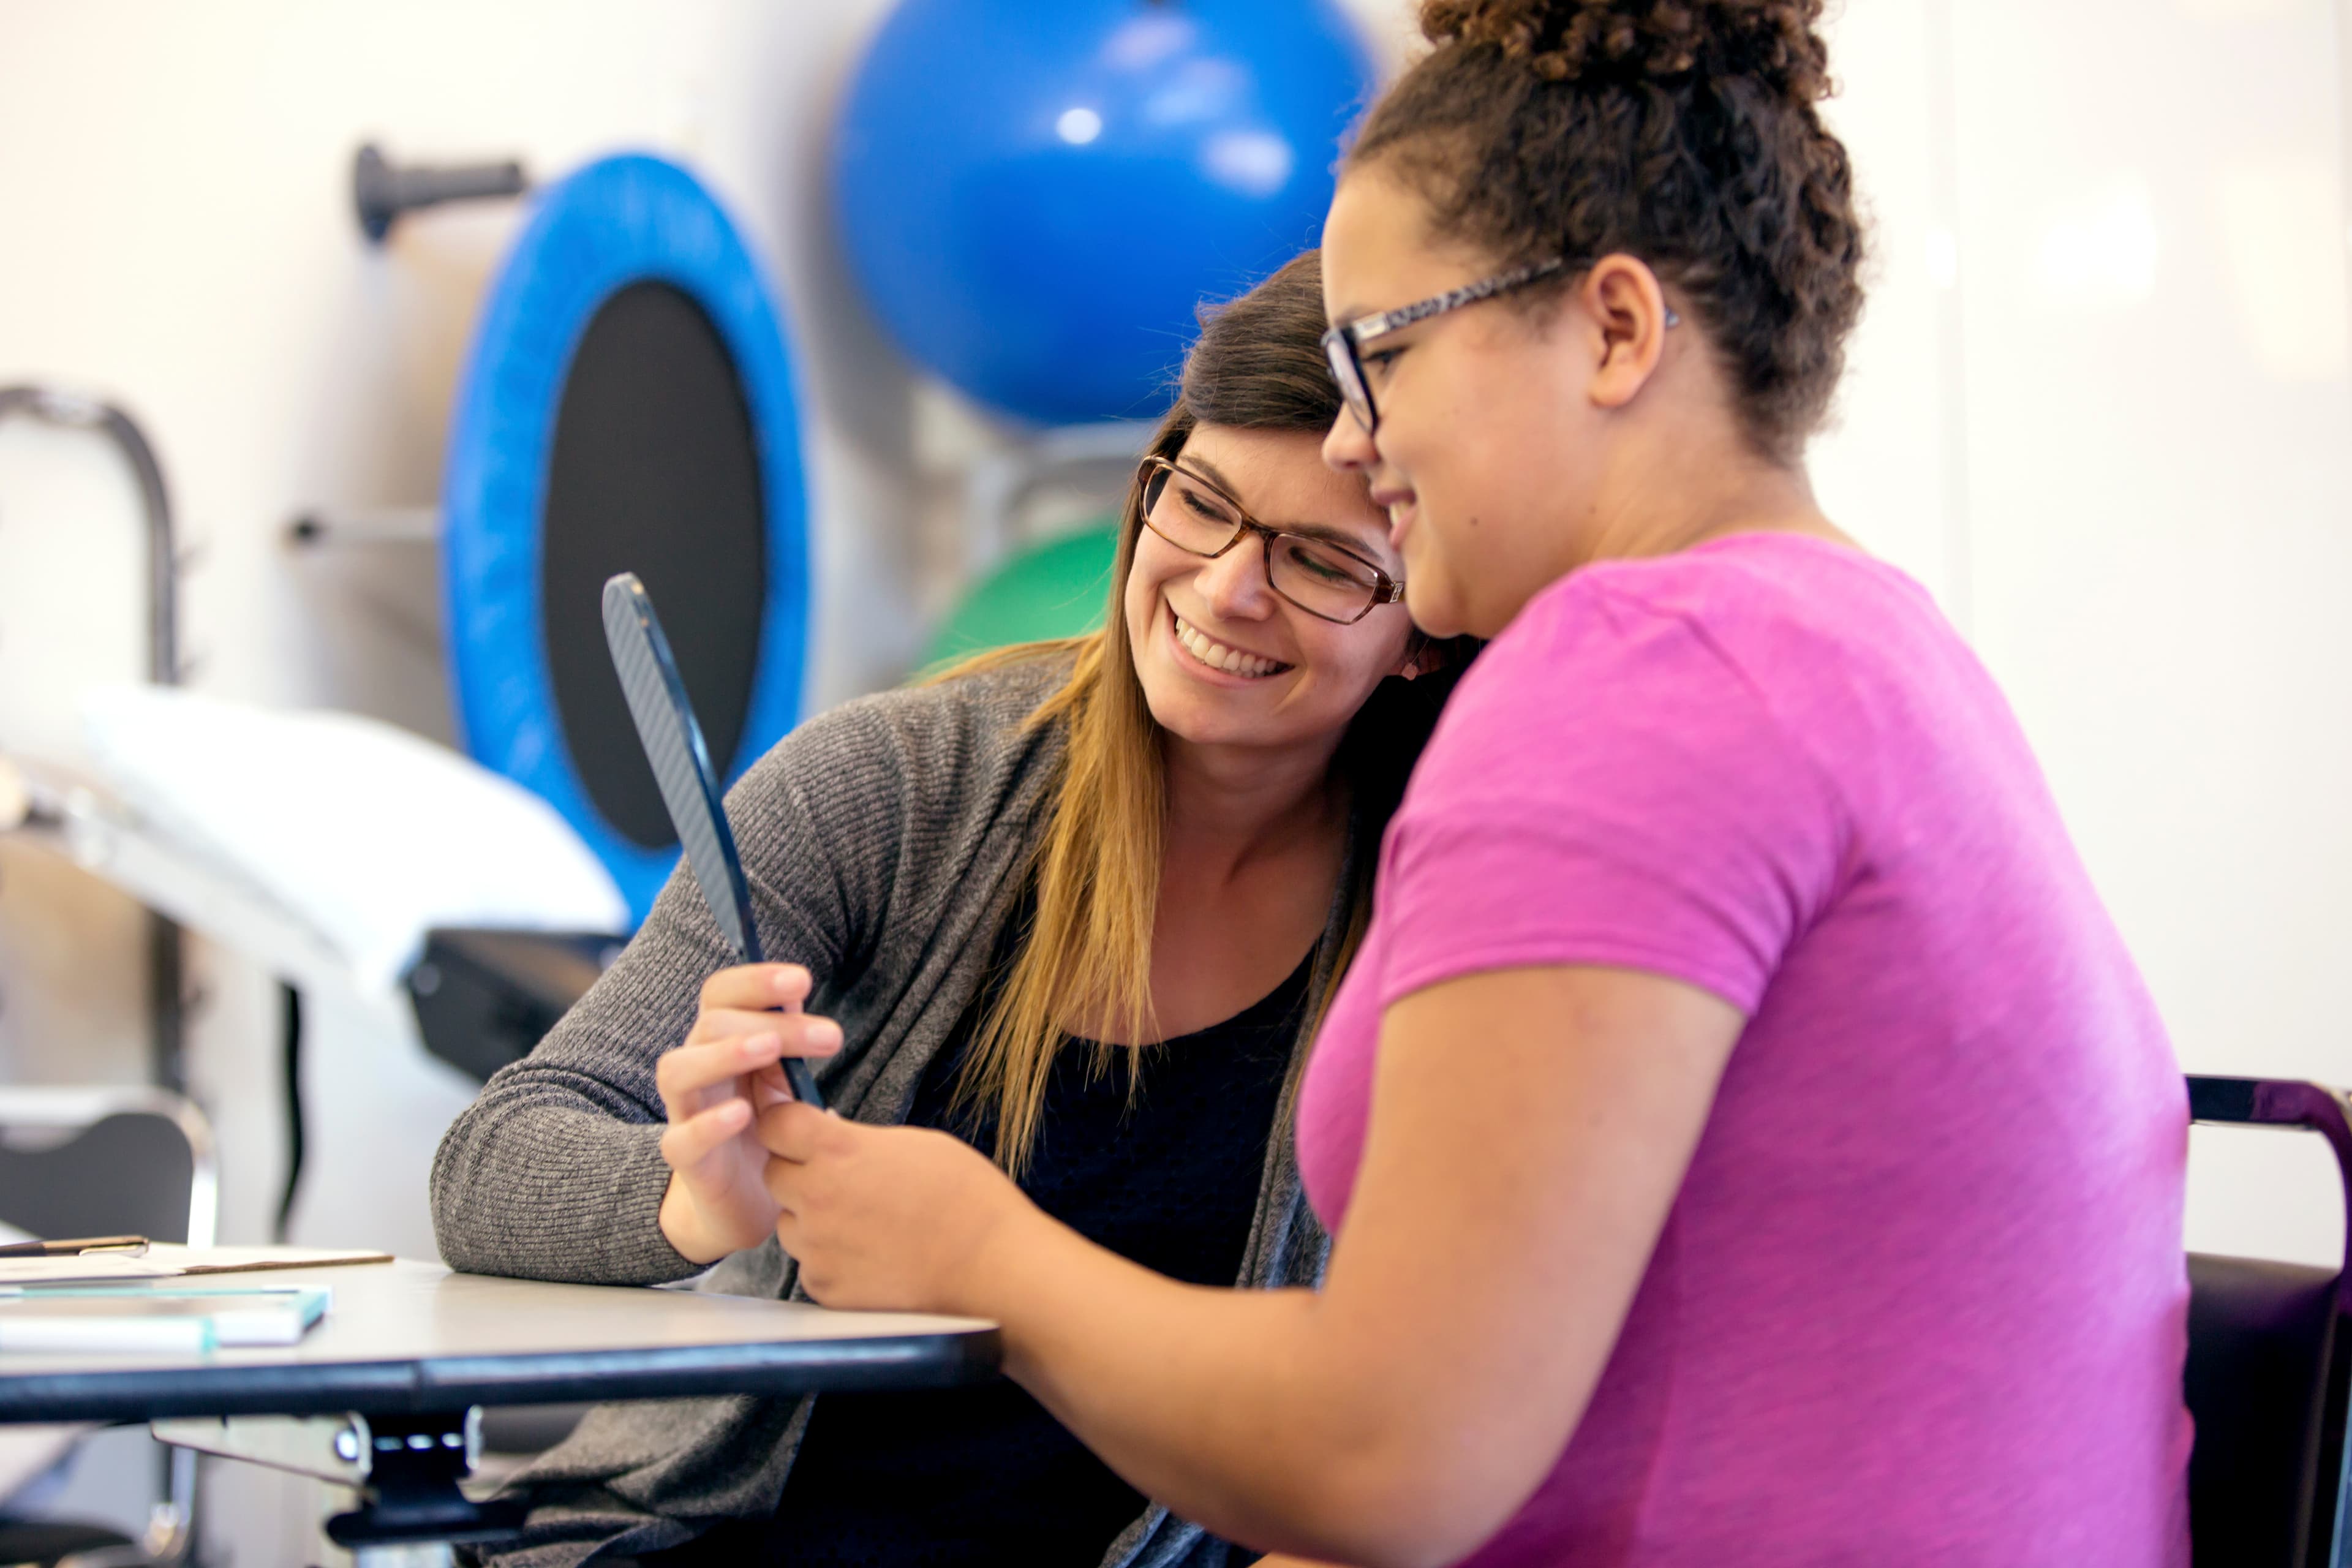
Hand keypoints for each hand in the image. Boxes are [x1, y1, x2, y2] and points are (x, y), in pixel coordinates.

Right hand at [654, 964, 842, 1263]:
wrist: (745, 1204)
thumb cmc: (768, 1130)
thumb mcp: (787, 1082)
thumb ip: (790, 1042)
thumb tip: (796, 993)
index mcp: (721, 1043)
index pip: (722, 995)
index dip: (755, 979)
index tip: (802, 980)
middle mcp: (697, 1071)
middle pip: (710, 1024)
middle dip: (770, 1021)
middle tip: (829, 1037)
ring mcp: (685, 1115)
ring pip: (677, 1071)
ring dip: (724, 1053)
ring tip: (768, 1050)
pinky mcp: (688, 1162)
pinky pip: (680, 1140)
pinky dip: (708, 1124)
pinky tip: (742, 1115)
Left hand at [758, 1101, 1032, 1314]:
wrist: (991, 1265)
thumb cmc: (966, 1198)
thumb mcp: (915, 1144)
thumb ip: (860, 1141)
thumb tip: (832, 1139)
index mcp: (838, 1151)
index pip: (775, 1124)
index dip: (784, 1122)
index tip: (798, 1128)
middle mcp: (817, 1198)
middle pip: (774, 1175)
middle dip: (798, 1171)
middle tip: (838, 1178)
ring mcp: (818, 1248)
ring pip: (790, 1224)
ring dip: (812, 1218)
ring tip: (863, 1222)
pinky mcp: (825, 1288)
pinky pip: (811, 1265)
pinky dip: (831, 1259)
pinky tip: (870, 1255)